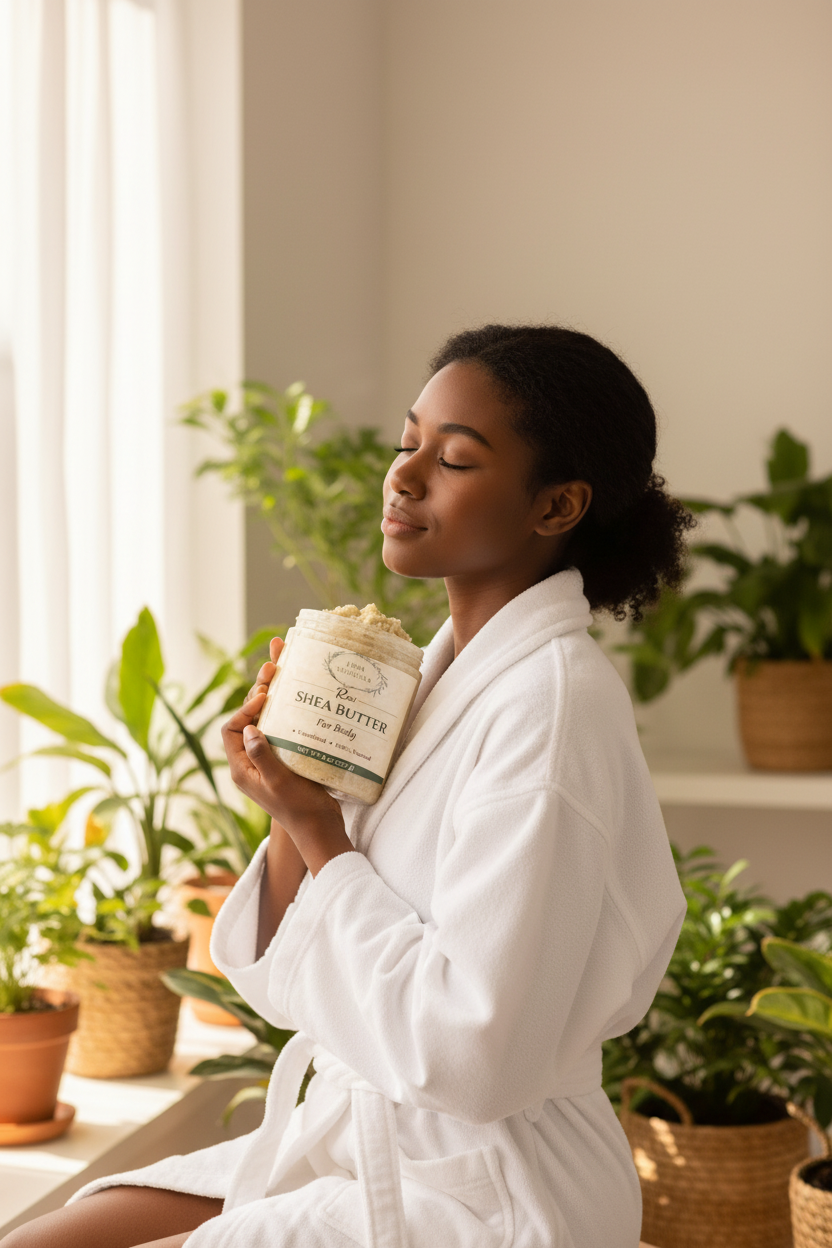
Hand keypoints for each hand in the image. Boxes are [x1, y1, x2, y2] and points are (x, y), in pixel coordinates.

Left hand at [221, 638, 353, 875]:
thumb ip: (262, 756)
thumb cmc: (299, 808)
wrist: (320, 829)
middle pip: (248, 718)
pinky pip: (282, 727)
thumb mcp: (279, 782)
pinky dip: (288, 708)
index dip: (245, 708)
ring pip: (266, 719)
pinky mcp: (286, 758)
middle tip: (274, 665)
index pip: (231, 728)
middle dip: (259, 690)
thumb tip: (249, 727)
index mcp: (242, 768)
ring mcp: (269, 759)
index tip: (266, 696)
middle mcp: (251, 761)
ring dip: (273, 694)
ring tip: (282, 665)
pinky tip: (299, 692)